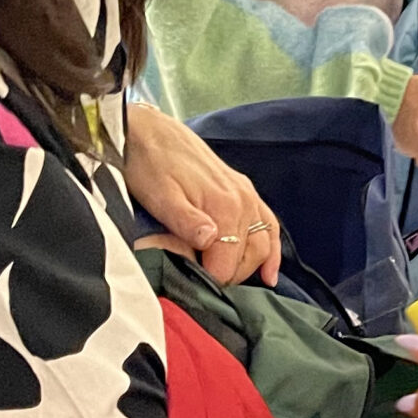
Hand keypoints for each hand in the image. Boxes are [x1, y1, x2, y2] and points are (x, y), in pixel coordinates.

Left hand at [124, 103, 280, 285]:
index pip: (227, 263)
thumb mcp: (159, 196)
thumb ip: (185, 221)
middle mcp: (243, 201)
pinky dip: (272, 250)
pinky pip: (268, 224)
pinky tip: (270, 272)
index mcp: (224, 206)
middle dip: (229, 276)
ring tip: (229, 282)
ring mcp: (246, 194)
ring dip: (249, 266)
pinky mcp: (242, 189)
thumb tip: (210, 242)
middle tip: (202, 283)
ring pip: (262, 243)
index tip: (191, 285)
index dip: (210, 280)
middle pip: (248, 256)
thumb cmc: (147, 165)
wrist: (146, 131)